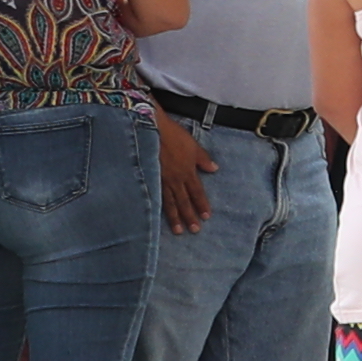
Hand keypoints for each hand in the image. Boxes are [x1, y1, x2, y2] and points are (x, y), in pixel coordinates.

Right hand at [155, 110, 210, 235]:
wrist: (150, 130)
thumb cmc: (173, 136)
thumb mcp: (193, 146)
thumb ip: (203, 159)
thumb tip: (214, 168)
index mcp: (187, 171)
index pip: (197, 192)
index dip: (202, 205)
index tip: (206, 217)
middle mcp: (175, 179)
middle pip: (184, 201)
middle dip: (190, 216)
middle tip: (195, 230)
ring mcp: (160, 181)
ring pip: (169, 203)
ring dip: (174, 218)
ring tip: (178, 230)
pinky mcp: (147, 179)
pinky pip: (154, 197)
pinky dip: (157, 208)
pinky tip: (156, 217)